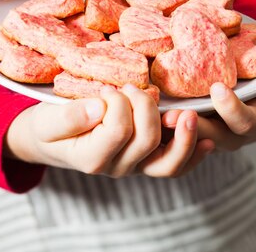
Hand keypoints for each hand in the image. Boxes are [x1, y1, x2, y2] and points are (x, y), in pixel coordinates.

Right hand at [5, 84, 214, 177]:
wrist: (53, 142)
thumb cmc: (49, 127)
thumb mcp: (46, 120)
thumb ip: (67, 117)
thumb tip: (97, 108)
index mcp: (92, 158)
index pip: (119, 130)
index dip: (118, 104)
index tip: (109, 88)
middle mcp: (118, 167)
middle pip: (147, 140)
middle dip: (144, 106)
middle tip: (132, 88)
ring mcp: (136, 167)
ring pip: (168, 163)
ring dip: (183, 137)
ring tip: (188, 114)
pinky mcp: (148, 160)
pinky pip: (175, 166)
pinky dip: (194, 154)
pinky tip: (209, 141)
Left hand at [161, 67, 255, 151]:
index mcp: (253, 125)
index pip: (243, 124)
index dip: (231, 109)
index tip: (218, 88)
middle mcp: (227, 135)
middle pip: (207, 138)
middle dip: (190, 128)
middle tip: (171, 115)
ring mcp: (206, 134)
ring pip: (186, 140)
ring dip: (168, 130)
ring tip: (153, 115)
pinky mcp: (187, 129)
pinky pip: (172, 135)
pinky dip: (157, 124)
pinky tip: (142, 108)